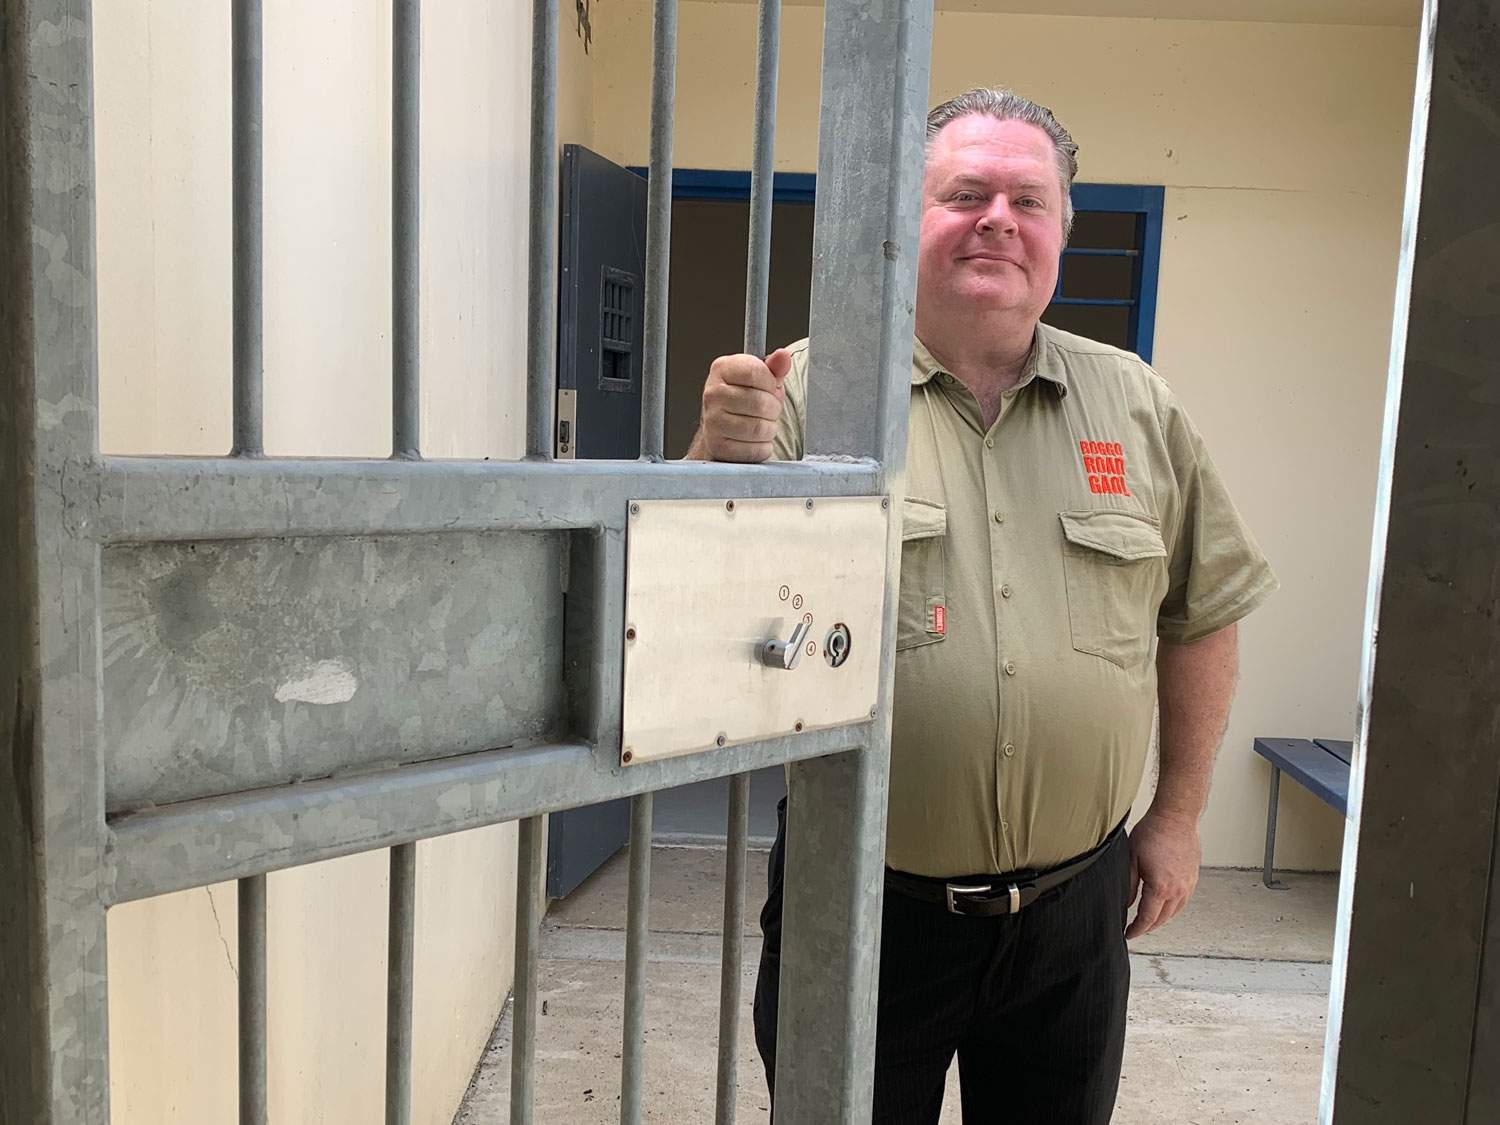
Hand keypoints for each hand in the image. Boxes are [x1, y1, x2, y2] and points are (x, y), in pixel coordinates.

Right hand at [692, 348, 792, 461]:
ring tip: (763, 424)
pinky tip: (755, 440)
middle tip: (769, 410)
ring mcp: (712, 421)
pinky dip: (762, 447)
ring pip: (759, 428)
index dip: (771, 383)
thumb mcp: (760, 378)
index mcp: (721, 369)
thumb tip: (783, 356)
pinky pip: (755, 450)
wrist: (720, 427)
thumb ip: (774, 368)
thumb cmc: (743, 398)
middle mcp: (712, 393)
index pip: (756, 372)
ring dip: (769, 429)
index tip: (769, 387)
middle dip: (773, 409)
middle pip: (761, 403)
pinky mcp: (718, 446)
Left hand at [1125, 809, 1200, 939]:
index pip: (1148, 918)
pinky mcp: (1193, 878)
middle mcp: (1178, 890)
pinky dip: (1172, 908)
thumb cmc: (1152, 833)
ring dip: (1161, 919)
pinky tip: (1163, 905)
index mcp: (1161, 888)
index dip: (1137, 929)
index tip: (1129, 934)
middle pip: (1163, 919)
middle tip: (1135, 929)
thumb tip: (1126, 903)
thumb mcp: (1131, 859)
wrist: (1175, 818)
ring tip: (1148, 920)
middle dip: (1148, 927)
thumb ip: (1128, 885)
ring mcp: (1188, 885)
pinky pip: (1183, 901)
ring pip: (1174, 912)